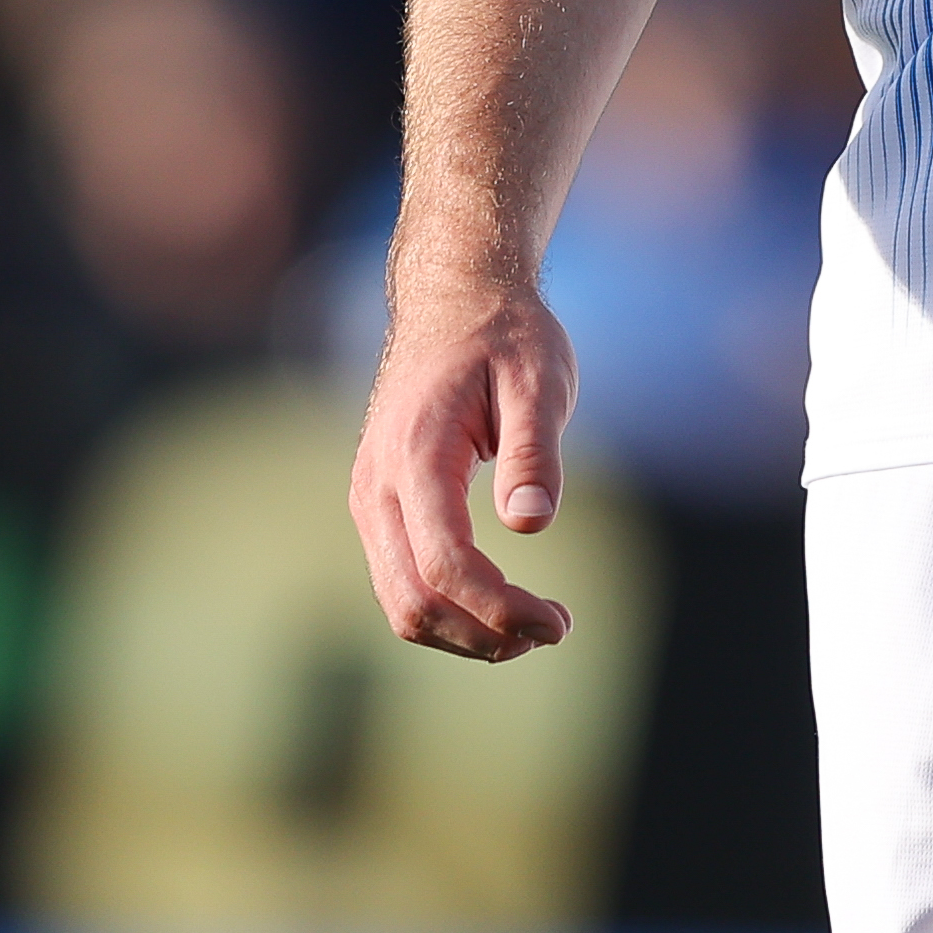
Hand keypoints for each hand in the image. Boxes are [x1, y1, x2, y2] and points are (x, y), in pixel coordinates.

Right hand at [348, 272, 581, 660]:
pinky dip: (450, 610)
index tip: (561, 622)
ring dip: (467, 632)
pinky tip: (503, 600)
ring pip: (402, 604)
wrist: (451, 296)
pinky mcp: (381, 508)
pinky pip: (403, 582)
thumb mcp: (539, 378)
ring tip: (535, 623)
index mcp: (415, 454)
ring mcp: (371, 501)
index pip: (446, 565)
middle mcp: (377, 487)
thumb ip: (534, 449)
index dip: (502, 609)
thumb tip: (532, 522)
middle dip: (485, 635)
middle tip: (555, 627)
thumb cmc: (503, 334)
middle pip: (413, 603)